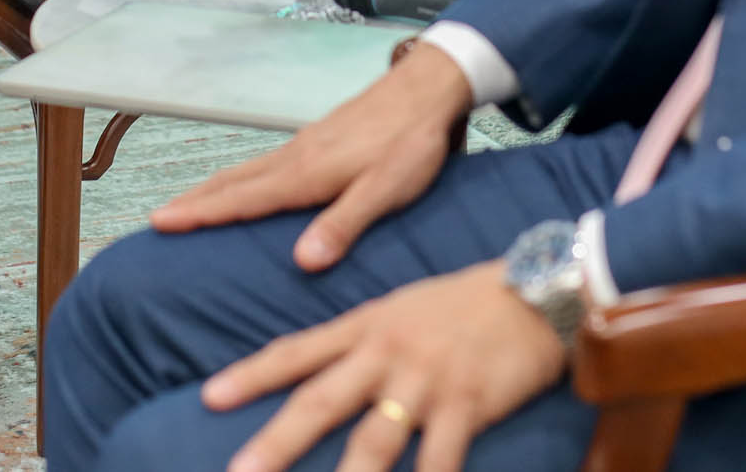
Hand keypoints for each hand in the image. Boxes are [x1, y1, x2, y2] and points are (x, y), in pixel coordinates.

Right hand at [153, 42, 471, 270]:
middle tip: (157, 218)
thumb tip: (302, 261)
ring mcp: (305, 144)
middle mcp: (295, 156)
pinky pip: (265, 163)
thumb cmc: (410, 143)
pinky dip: (241, 177)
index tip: (161, 222)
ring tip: (189, 204)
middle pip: (233, 182)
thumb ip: (344, 224)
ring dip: (213, 188)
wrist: (427, 88)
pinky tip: (247, 184)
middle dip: (195, 201)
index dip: (200, 213)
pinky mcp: (318, 138)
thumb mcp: (385, 191)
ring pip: (247, 170)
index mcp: (305, 173)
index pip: (242, 199)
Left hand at [205, 262, 567, 471]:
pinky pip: (440, 460)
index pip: (297, 352)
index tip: (211, 397)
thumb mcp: (398, 309)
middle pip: (321, 402)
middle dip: (277, 442)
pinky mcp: (467, 405)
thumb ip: (355, 341)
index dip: (253, 375)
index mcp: (365, 327)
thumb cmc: (462, 305)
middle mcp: (386, 353)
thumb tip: (311, 367)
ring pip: (374, 439)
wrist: (534, 290)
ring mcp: (425, 381)